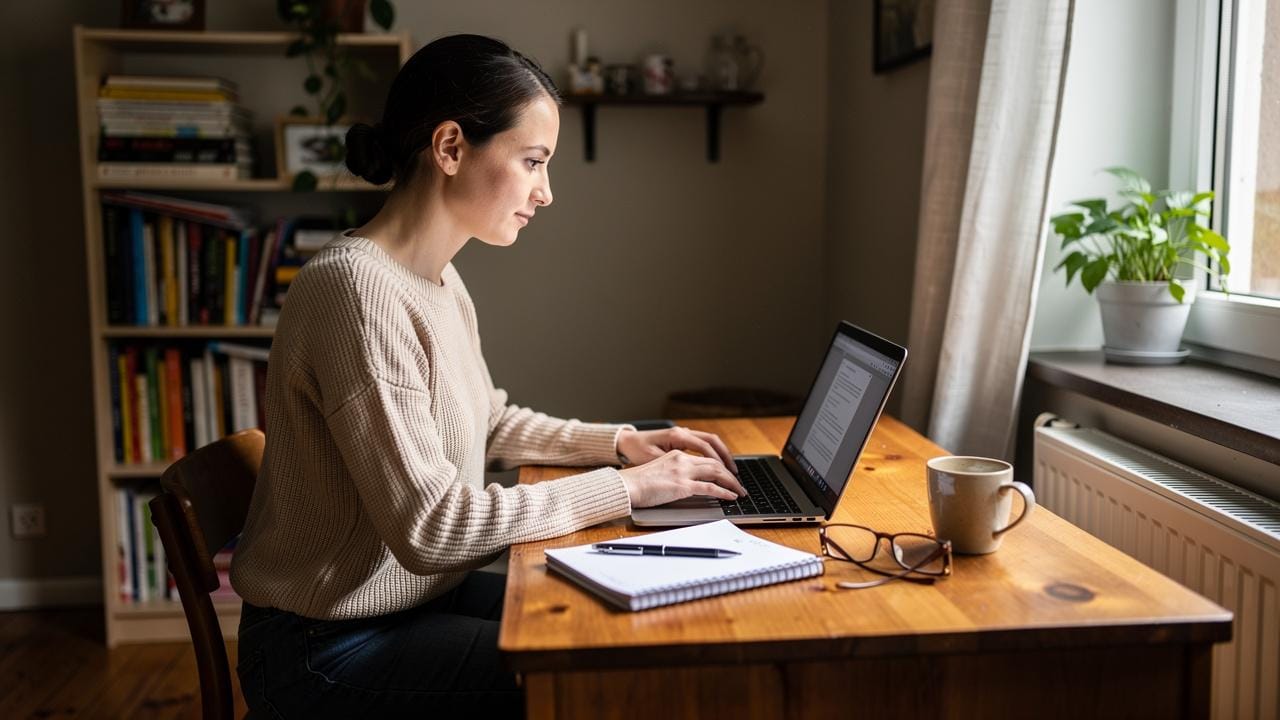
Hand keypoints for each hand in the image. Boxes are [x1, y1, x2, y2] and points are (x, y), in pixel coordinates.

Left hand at [616, 427, 738, 473]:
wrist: (627, 442)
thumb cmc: (637, 451)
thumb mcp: (653, 459)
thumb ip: (672, 465)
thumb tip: (690, 474)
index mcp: (677, 436)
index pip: (705, 447)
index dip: (718, 462)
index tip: (728, 475)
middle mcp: (683, 432)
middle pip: (712, 441)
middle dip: (726, 457)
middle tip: (735, 475)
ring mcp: (683, 434)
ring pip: (709, 441)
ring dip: (721, 455)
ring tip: (731, 471)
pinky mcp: (682, 439)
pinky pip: (703, 444)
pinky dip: (713, 454)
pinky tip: (718, 465)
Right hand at [619, 450, 747, 507]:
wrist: (626, 485)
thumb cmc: (637, 482)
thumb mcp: (659, 471)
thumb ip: (674, 473)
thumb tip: (686, 484)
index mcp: (676, 455)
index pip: (705, 458)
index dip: (720, 466)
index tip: (728, 475)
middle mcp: (682, 460)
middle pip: (714, 463)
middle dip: (730, 474)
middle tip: (739, 484)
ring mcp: (683, 472)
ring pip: (716, 473)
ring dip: (732, 483)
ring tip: (740, 491)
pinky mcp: (682, 486)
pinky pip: (710, 488)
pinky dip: (724, 492)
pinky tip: (731, 497)